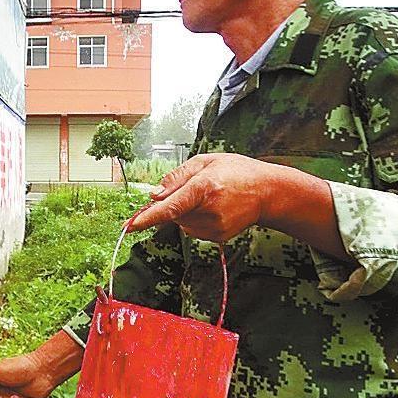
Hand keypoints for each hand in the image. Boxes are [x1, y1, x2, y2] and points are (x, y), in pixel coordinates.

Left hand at [128, 153, 345, 257]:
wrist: (268, 192)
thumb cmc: (236, 171)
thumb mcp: (206, 161)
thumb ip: (176, 177)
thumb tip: (154, 195)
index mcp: (205, 187)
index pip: (170, 206)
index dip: (148, 217)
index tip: (130, 225)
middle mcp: (209, 210)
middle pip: (173, 213)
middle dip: (173, 203)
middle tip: (194, 189)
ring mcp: (216, 227)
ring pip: (182, 222)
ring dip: (186, 211)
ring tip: (210, 197)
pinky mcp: (218, 237)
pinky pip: (193, 229)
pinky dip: (196, 219)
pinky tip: (214, 209)